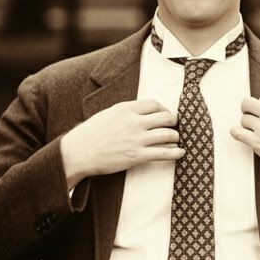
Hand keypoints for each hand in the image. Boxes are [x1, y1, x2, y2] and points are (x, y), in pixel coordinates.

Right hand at [61, 99, 180, 189]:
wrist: (78, 152)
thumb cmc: (91, 134)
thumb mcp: (108, 114)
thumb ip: (126, 111)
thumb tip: (142, 112)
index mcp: (126, 109)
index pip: (154, 104)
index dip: (164, 109)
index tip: (165, 115)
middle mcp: (134, 122)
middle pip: (166, 117)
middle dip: (173, 122)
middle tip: (174, 127)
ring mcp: (137, 139)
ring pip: (168, 134)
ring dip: (175, 137)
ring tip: (176, 140)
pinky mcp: (137, 156)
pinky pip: (164, 153)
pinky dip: (175, 153)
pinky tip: (180, 153)